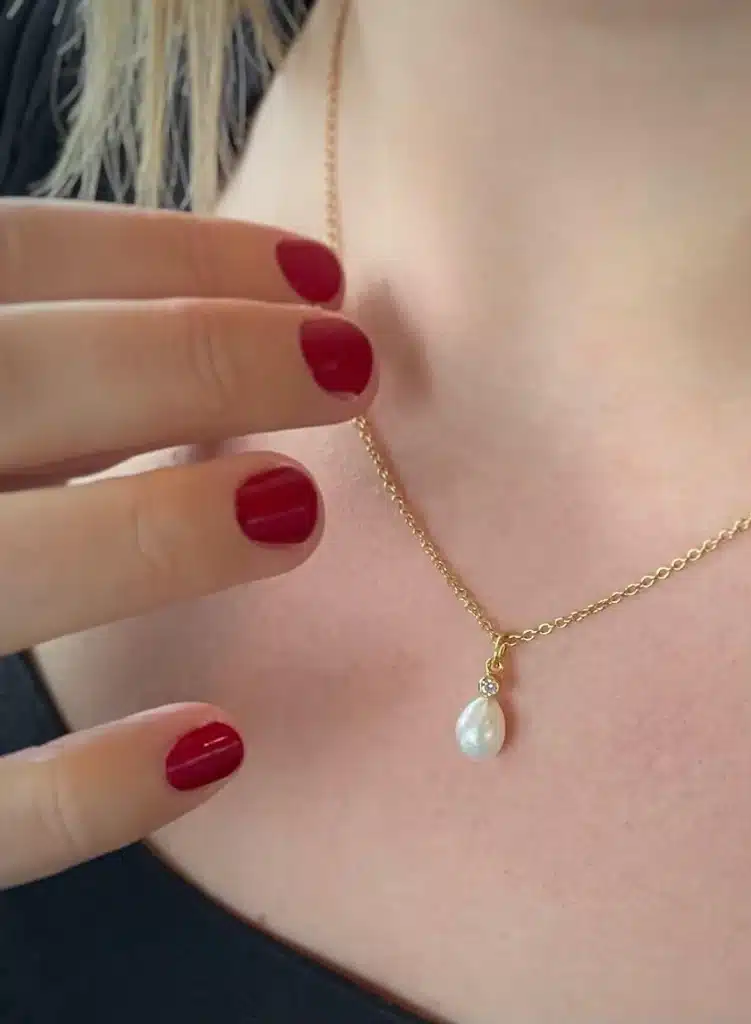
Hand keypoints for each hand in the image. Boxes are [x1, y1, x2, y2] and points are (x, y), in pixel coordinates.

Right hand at [0, 199, 374, 887]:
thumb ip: (36, 376)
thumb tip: (221, 327)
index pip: (2, 259)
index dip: (166, 253)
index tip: (317, 273)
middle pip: (3, 387)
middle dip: (196, 358)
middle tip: (349, 363)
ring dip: (155, 533)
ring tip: (296, 507)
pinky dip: (84, 793)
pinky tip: (216, 747)